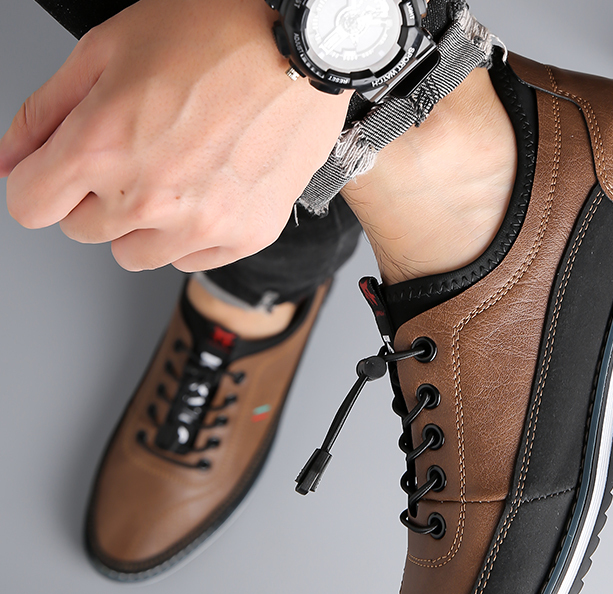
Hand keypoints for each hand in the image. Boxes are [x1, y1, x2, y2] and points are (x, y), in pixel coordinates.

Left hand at [0, 0, 350, 271]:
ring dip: (141, 224)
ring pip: (137, 254)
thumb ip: (46, 113)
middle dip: (93, 197)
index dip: (38, 184)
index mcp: (102, 147)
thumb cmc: (213, 34)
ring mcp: (203, 224)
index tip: (56, 174)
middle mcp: (151, 198)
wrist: (301, 50)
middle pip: (83, 232)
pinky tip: (208, 188)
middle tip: (132, 154)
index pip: (30, 206)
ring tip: (173, 174)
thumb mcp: (107, 49)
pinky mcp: (245, 235)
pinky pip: (191, 260)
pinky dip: (190, 233)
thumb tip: (10, 160)